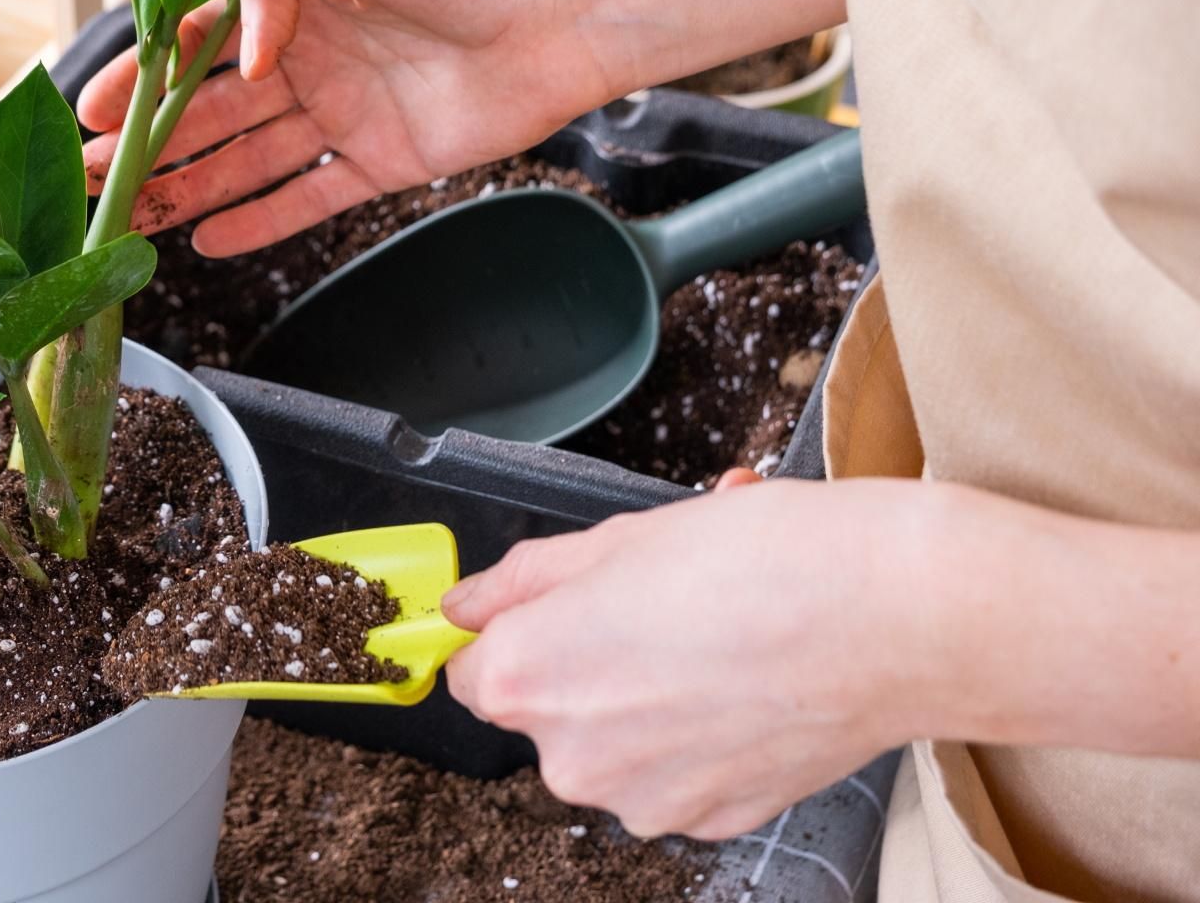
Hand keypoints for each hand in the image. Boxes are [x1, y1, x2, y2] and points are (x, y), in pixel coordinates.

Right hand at [76, 0, 622, 255]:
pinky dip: (260, 221)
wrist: (561, 13)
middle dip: (147, 143)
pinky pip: (308, 196)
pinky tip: (207, 240)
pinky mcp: (381, 161)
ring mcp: (344, 113)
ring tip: (129, 217)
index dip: (146, 75)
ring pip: (247, 159)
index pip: (200, 42)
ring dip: (188, 187)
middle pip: (211, 110)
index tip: (93, 108)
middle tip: (87, 176)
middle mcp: (313, 58)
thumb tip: (239, 49)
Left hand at [440, 477, 934, 839]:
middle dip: (583, 664)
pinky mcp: (710, 821)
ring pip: (612, 747)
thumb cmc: (765, 563)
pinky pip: (674, 776)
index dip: (512, 632)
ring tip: (711, 640)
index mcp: (527, 676)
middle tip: (654, 609)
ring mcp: (643, 801)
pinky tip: (743, 686)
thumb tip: (465, 604)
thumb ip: (524, 581)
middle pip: (543, 710)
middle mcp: (572, 757)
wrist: (894, 619)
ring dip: (642, 703)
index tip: (551, 612)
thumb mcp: (618, 538)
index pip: (469, 669)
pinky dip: (697, 740)